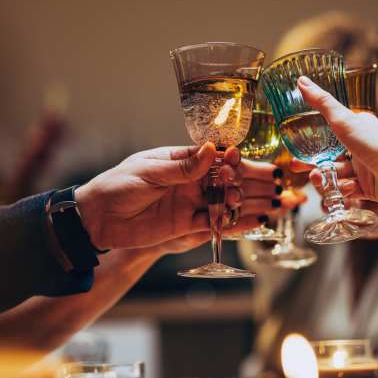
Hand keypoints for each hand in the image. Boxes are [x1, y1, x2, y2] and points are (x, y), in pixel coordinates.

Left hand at [76, 143, 279, 249]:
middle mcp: (192, 182)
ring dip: (251, 204)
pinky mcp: (186, 225)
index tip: (258, 163)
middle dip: (255, 183)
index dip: (239, 162)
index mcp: (183, 161)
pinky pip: (215, 224)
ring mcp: (191, 204)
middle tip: (281, 185)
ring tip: (278, 204)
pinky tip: (255, 222)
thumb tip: (211, 151)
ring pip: (227, 203)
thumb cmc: (117, 184)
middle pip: (230, 182)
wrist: (96, 217)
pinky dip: (234, 224)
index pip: (218, 160)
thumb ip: (181, 166)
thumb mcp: (148, 170)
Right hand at [291, 76, 377, 210]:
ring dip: (327, 180)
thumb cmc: (376, 144)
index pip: (329, 135)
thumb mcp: (344, 121)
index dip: (311, 143)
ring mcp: (364, 168)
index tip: (295, 150)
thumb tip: (301, 81)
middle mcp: (360, 147)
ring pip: (336, 176)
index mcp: (356, 128)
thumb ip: (322, 103)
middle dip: (314, 166)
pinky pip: (348, 190)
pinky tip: (347, 189)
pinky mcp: (368, 188)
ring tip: (321, 181)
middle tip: (300, 170)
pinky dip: (344, 191)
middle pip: (329, 158)